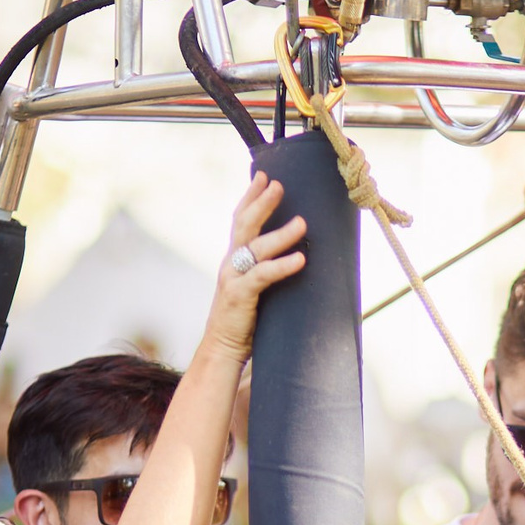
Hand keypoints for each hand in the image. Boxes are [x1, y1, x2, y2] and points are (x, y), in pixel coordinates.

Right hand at [204, 172, 309, 356]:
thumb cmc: (244, 320)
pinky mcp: (240, 296)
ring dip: (281, 234)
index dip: (250, 196)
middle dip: (262, 202)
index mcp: (234, 258)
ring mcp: (233, 278)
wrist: (222, 349)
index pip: (240, 220)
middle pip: (245, 224)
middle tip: (278, 184)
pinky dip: (282, 266)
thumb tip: (296, 255)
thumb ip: (265, 269)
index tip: (263, 175)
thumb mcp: (254, 287)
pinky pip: (263, 276)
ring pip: (256, 248)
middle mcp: (231, 263)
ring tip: (302, 223)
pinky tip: (300, 259)